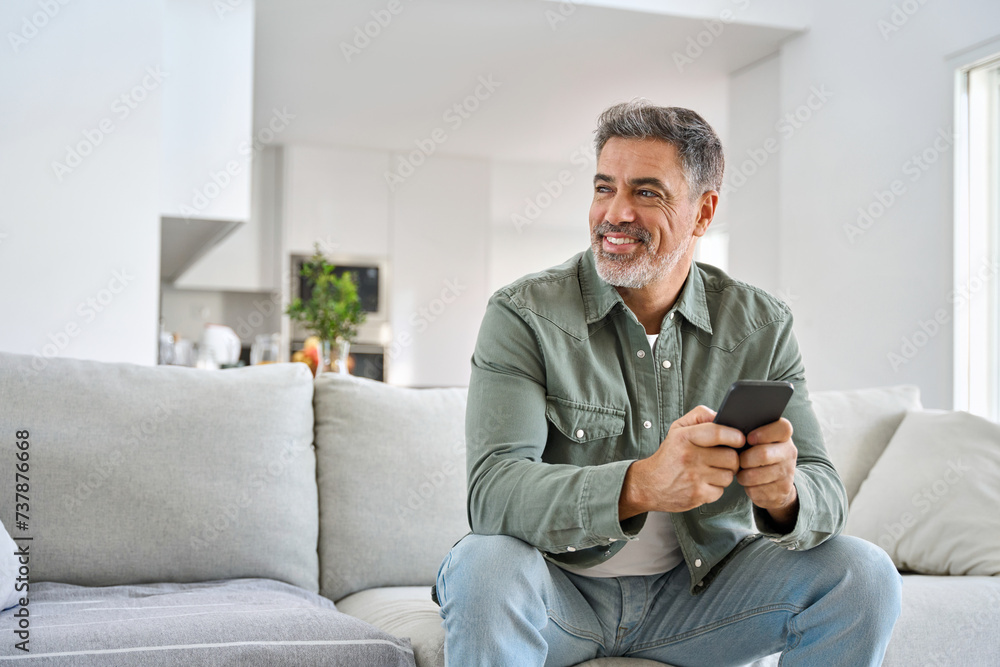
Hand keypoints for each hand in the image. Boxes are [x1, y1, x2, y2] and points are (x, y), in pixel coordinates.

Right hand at [620, 405, 743, 518]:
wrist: (649, 484)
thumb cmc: (669, 455)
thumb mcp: (678, 429)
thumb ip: (700, 416)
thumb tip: (721, 416)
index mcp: (684, 437)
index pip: (718, 433)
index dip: (735, 436)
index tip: (740, 439)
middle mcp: (689, 457)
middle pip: (730, 457)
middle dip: (732, 458)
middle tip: (723, 458)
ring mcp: (693, 478)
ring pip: (729, 475)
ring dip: (724, 474)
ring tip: (712, 471)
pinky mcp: (698, 495)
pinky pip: (721, 491)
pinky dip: (716, 488)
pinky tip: (704, 482)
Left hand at [737, 418, 798, 526]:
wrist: (775, 484)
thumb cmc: (756, 455)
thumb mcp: (756, 442)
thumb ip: (747, 432)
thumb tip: (726, 427)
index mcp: (784, 436)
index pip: (783, 428)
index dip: (764, 433)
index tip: (748, 438)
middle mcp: (789, 453)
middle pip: (763, 454)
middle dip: (744, 458)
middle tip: (739, 459)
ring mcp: (787, 472)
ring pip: (755, 474)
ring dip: (743, 474)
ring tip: (741, 471)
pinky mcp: (782, 490)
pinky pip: (756, 489)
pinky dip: (747, 486)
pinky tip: (749, 482)